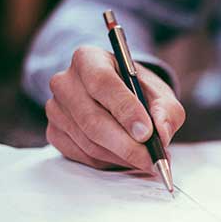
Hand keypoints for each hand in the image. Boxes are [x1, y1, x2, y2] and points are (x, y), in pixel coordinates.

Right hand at [45, 46, 184, 170]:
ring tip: (146, 160)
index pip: (102, 83)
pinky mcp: (54, 133)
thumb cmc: (138, 92)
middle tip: (152, 159)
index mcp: (88, 59)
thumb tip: (162, 134)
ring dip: (121, 157)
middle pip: (92, 119)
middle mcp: (65, 81)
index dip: (125, 110)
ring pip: (89, 142)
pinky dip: (109, 162)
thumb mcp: (160, 93)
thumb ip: (166, 111)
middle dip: (127, 145)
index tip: (147, 133)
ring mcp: (56, 109)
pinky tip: (126, 158)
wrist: (118, 98)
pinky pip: (83, 155)